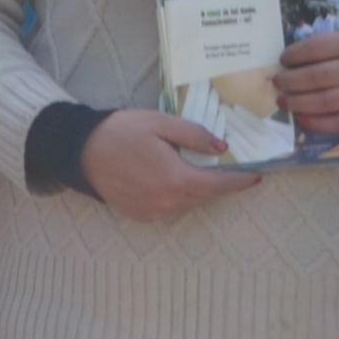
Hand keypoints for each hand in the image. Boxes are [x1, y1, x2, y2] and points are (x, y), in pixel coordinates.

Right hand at [79, 107, 247, 221]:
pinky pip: (169, 207)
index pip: (218, 184)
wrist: (80, 151)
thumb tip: (222, 148)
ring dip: (197, 188)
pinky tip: (170, 178)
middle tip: (232, 170)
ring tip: (199, 170)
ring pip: (188, 202)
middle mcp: (167, 201)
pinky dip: (177, 195)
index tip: (258, 177)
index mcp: (176, 178)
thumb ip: (193, 135)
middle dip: (221, 184)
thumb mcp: (160, 122)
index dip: (240, 181)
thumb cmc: (121, 131)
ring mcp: (153, 211)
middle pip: (205, 194)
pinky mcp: (141, 215)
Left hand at [275, 26, 338, 136]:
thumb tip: (298, 54)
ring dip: (298, 102)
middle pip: (317, 77)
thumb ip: (334, 42)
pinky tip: (303, 118)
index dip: (294, 55)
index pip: (317, 48)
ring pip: (325, 101)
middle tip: (278, 81)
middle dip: (290, 81)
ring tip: (284, 100)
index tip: (283, 59)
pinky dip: (318, 122)